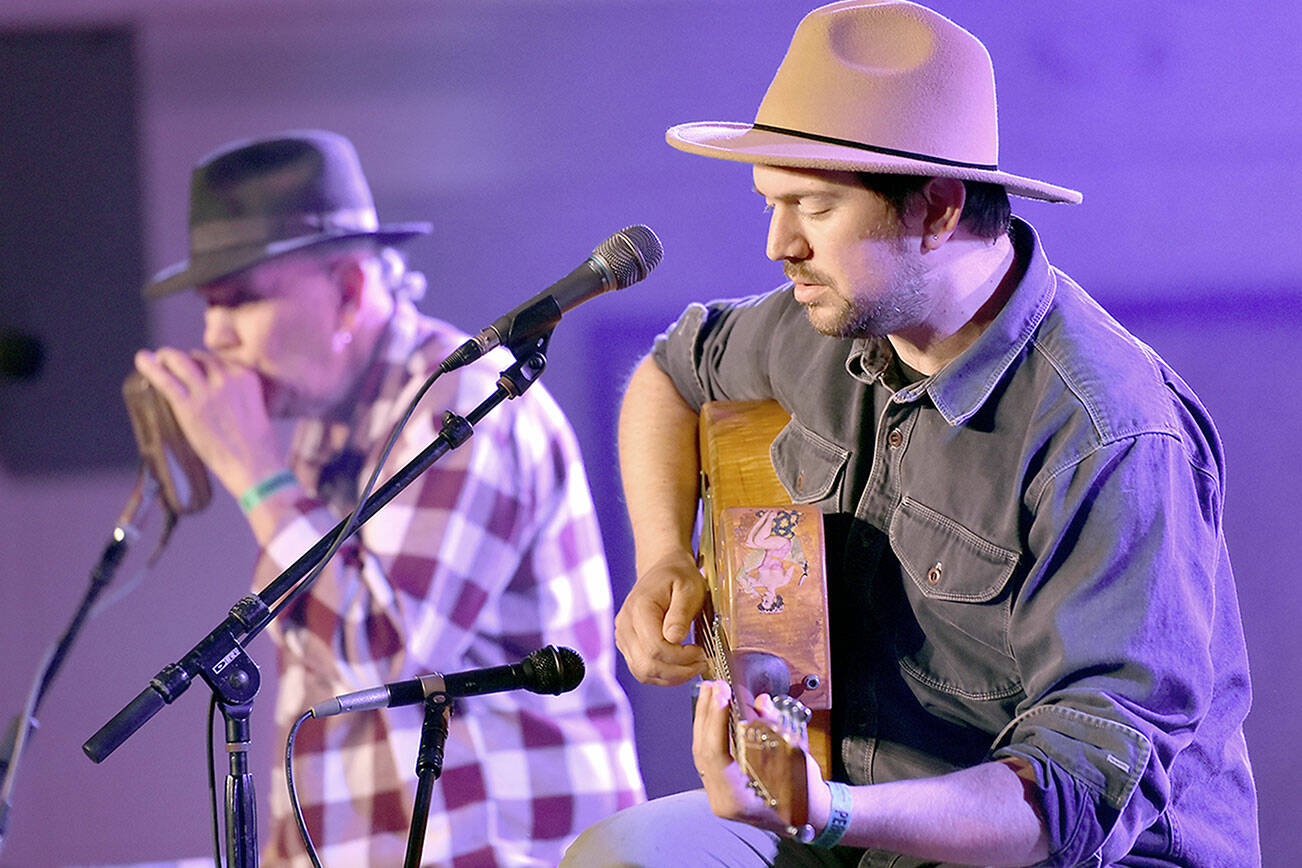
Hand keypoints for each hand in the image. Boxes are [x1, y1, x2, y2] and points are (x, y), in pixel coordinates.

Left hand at [133, 347, 283, 498]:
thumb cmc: (259, 448)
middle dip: (184, 358)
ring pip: (180, 362)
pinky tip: (142, 359)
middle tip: (171, 362)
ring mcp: (207, 391)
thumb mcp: (258, 412)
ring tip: (156, 359)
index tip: (197, 368)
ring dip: (166, 358)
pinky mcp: (189, 406)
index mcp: (246, 378)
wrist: (256, 465)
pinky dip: (150, 368)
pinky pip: (166, 381)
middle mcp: (227, 378)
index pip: (219, 360)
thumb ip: (241, 400)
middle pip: (200, 357)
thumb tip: (221, 404)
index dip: (205, 363)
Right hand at [614, 549, 708, 684]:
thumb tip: (675, 639)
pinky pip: (642, 670)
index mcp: (639, 609)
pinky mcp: (627, 645)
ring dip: (671, 677)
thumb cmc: (678, 576)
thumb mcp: (689, 588)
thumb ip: (681, 613)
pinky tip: (680, 665)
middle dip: (677, 671)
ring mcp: (623, 637)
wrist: (662, 567)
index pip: (655, 648)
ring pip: (642, 672)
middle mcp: (625, 625)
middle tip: (701, 663)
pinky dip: (663, 674)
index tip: (700, 651)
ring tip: (693, 665)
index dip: (680, 657)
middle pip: (646, 665)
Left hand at [692, 681, 830, 836]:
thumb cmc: (804, 795)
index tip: (722, 694)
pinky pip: (709, 753)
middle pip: (703, 750)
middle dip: (707, 714)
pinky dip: (709, 730)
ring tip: (710, 691)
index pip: (716, 754)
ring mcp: (717, 793)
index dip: (716, 720)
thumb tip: (761, 702)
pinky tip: (712, 709)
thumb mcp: (795, 760)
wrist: (807, 816)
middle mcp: (721, 799)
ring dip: (705, 718)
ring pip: (701, 751)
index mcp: (737, 799)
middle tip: (715, 686)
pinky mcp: (719, 783)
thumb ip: (775, 730)